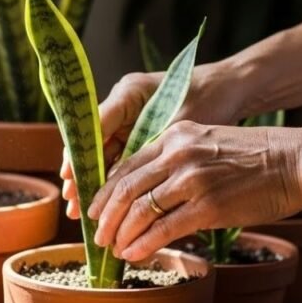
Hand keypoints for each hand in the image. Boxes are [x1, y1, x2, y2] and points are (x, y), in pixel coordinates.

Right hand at [60, 67, 242, 219]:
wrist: (230, 89)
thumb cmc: (210, 100)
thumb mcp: (182, 128)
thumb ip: (152, 152)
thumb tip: (125, 186)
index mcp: (129, 94)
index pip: (94, 126)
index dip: (80, 155)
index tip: (71, 179)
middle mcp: (122, 106)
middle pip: (92, 144)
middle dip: (82, 176)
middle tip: (73, 206)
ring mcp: (128, 120)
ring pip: (102, 156)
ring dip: (93, 184)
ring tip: (80, 213)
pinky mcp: (137, 134)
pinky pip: (119, 160)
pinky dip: (112, 183)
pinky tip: (104, 206)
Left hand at [87, 121, 301, 261]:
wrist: (295, 162)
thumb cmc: (258, 157)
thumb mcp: (208, 144)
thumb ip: (178, 163)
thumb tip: (152, 195)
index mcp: (174, 136)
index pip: (127, 165)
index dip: (106, 191)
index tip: (98, 209)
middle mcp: (177, 154)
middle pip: (126, 188)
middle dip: (106, 215)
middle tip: (98, 234)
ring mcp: (191, 180)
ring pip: (139, 210)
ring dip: (122, 233)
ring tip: (114, 248)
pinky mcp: (207, 206)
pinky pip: (163, 228)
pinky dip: (143, 244)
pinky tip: (134, 254)